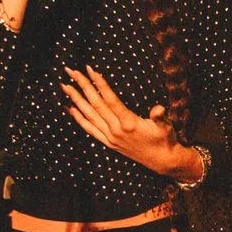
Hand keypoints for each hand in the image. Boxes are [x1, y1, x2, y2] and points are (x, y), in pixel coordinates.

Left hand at [61, 67, 202, 178]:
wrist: (162, 161)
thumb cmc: (165, 140)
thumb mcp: (166, 127)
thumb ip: (160, 117)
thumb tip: (158, 110)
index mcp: (129, 123)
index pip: (110, 100)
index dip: (100, 84)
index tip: (90, 69)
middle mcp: (116, 130)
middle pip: (95, 104)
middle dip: (82, 86)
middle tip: (71, 71)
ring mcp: (110, 137)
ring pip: (89, 115)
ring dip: (76, 99)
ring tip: (65, 85)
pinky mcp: (108, 143)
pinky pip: (89, 129)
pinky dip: (78, 118)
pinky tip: (70, 108)